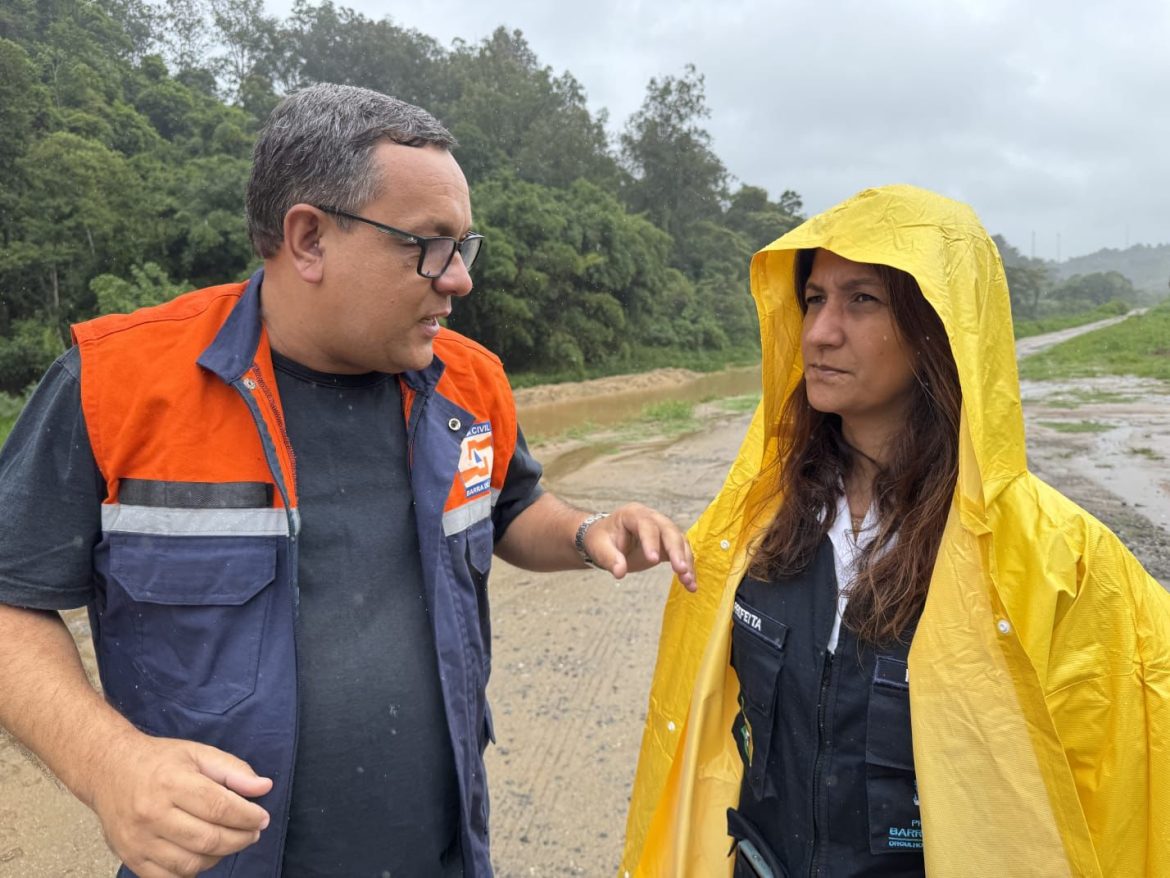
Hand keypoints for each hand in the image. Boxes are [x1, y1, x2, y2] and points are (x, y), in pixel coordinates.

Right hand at [91, 731, 271, 877]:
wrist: (109, 770)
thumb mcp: (198, 753)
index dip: (247, 816)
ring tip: (228, 841)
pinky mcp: (130, 858)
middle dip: (239, 839)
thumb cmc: (159, 761)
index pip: (219, 807)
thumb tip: (264, 788)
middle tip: (252, 832)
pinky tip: (202, 855)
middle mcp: (152, 813)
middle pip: (207, 839)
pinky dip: (192, 872)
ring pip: (190, 864)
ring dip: (219, 857)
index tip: (262, 818)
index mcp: (171, 782)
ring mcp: (138, 840)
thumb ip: (233, 770)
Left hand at [583, 502, 696, 590]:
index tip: (653, 560)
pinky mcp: (668, 543)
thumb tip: (620, 573)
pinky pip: (681, 553)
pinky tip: (690, 585)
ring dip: (686, 562)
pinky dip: (687, 568)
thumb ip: (610, 558)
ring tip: (688, 582)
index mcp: (633, 514)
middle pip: (669, 531)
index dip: (651, 541)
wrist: (606, 538)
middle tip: (680, 570)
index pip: (646, 525)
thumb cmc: (601, 539)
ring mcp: (662, 530)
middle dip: (676, 550)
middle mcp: (652, 518)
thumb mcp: (599, 547)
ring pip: (680, 542)